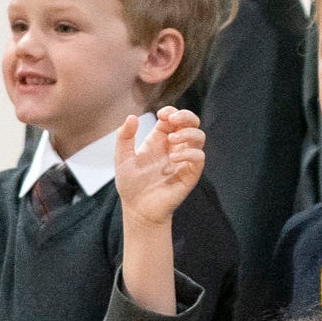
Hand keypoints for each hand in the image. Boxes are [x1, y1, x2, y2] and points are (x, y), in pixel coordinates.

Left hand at [112, 106, 207, 224]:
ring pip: (199, 138)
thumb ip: (124, 137)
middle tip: (173, 120)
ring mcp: (184, 160)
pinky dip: (189, 153)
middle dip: (186, 116)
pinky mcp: (190, 174)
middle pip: (191, 124)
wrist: (137, 208)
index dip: (172, 112)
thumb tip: (133, 117)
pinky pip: (199, 158)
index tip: (161, 114)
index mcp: (160, 140)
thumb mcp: (122, 157)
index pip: (173, 119)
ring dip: (188, 133)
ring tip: (172, 140)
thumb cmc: (130, 184)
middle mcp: (175, 147)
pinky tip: (173, 157)